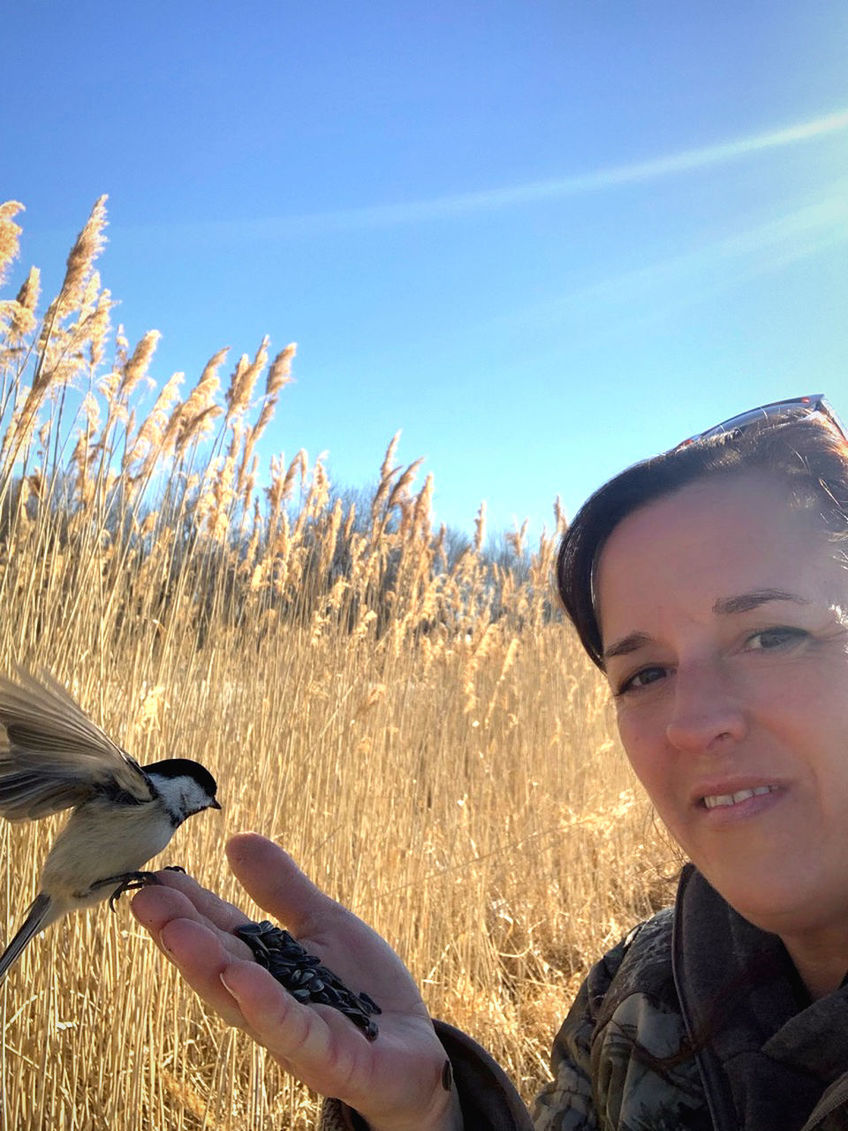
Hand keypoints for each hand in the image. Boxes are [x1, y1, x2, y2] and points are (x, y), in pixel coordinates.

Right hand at [131, 833, 461, 1130]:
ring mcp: (296, 1034)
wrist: (416, 1052)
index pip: (220, 934)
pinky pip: (295, 1034)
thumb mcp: (323, 924)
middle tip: (145, 897)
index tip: (154, 877)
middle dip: (180, 934)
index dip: (187, 908)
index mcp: (266, 969)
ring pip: (243, 1002)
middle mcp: (269, 1003)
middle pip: (218, 967)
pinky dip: (266, 1007)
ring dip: (207, 967)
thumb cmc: (364, 991)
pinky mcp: (332, 1059)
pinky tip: (242, 976)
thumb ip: (282, 888)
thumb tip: (237, 839)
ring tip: (177, 930)